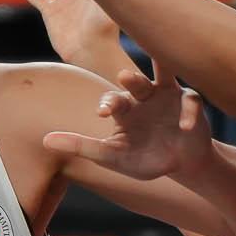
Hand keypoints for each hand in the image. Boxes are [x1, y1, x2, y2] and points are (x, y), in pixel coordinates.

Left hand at [43, 54, 211, 183]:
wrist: (179, 165)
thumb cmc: (144, 158)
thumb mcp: (111, 157)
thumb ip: (80, 146)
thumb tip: (45, 140)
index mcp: (125, 107)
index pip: (113, 99)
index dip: (108, 102)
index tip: (102, 112)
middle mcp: (144, 96)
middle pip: (136, 82)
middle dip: (131, 80)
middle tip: (124, 77)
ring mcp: (168, 96)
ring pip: (164, 75)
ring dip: (160, 70)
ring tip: (157, 70)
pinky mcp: (190, 103)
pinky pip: (191, 101)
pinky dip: (188, 112)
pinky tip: (183, 126)